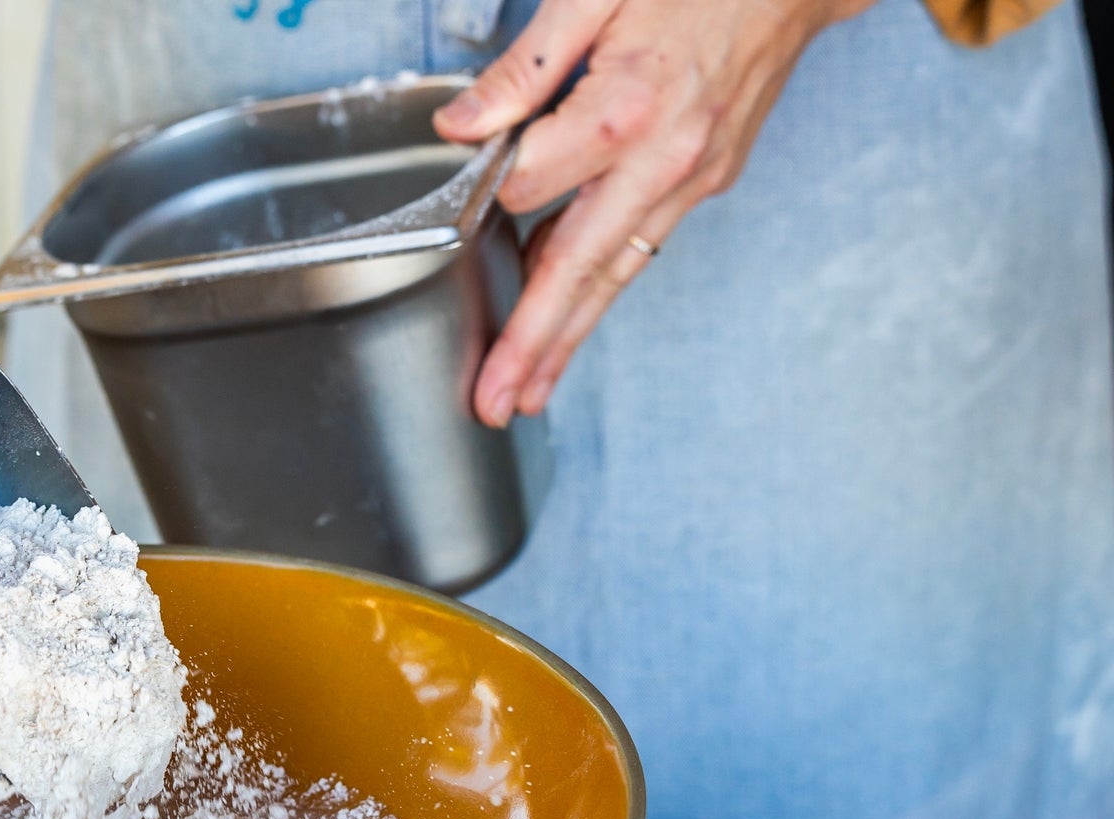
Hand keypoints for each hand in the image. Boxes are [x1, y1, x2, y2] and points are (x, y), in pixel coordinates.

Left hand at [434, 0, 871, 425]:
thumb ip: (523, 69)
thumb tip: (459, 125)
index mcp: (626, 109)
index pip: (528, 184)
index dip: (486, 191)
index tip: (461, 193)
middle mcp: (663, 161)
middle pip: (579, 268)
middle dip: (533, 342)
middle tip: (494, 402)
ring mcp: (691, 180)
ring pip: (615, 274)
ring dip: (567, 338)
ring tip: (527, 391)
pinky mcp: (707, 183)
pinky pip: (640, 246)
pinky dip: (600, 288)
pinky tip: (566, 319)